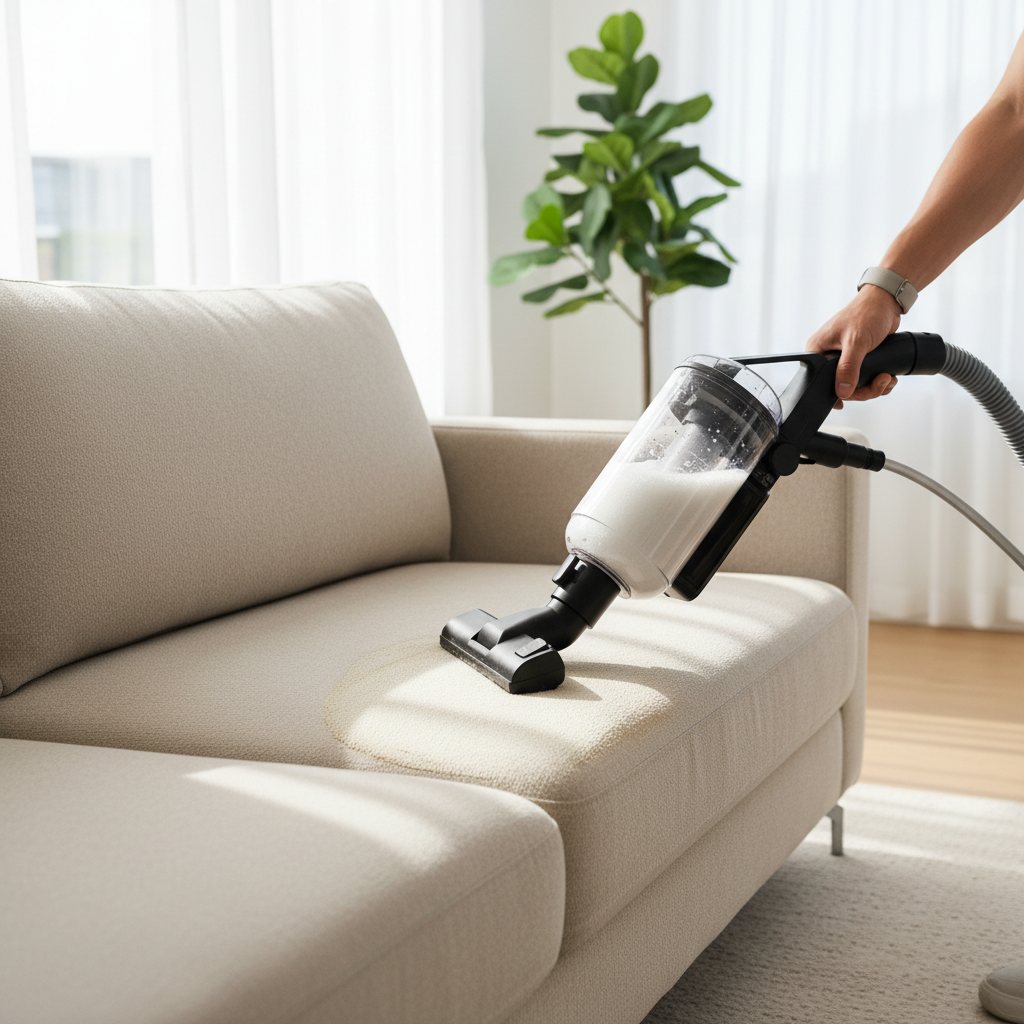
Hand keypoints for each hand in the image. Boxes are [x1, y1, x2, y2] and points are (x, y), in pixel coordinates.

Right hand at [806, 285, 903, 407]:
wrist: (886, 303)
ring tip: (887, 378)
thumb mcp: (856, 342)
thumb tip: (842, 392)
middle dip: (864, 390)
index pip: (818, 381)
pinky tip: (888, 377)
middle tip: (880, 382)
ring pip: (854, 386)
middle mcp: (827, 357)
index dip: (834, 394)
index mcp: (818, 351)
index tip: (849, 401)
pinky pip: (864, 379)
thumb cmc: (866, 314)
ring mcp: (843, 359)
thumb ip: (848, 368)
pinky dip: (877, 382)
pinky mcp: (858, 360)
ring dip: (874, 387)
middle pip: (840, 387)